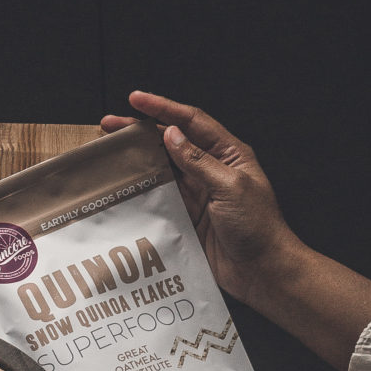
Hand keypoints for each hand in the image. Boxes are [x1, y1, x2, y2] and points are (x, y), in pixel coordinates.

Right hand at [99, 93, 295, 301]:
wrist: (261, 270)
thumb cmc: (257, 226)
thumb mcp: (229, 187)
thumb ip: (199, 161)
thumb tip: (172, 136)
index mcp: (228, 153)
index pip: (191, 121)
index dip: (163, 108)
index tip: (135, 99)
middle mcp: (210, 168)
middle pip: (171, 142)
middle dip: (141, 130)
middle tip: (109, 124)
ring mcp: (197, 193)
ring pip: (162, 168)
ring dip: (136, 159)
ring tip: (110, 151)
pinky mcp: (187, 216)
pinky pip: (160, 197)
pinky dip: (141, 190)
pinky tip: (123, 186)